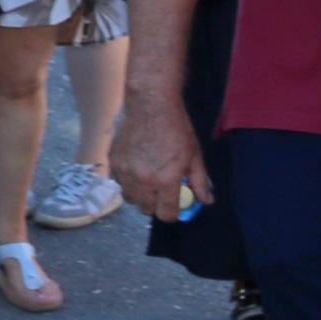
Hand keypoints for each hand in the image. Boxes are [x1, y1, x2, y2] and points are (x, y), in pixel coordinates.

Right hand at [117, 89, 210, 222]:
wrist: (151, 105)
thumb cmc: (177, 129)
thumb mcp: (194, 156)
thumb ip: (200, 182)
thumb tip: (206, 201)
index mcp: (166, 181)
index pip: (166, 214)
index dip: (172, 214)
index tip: (174, 207)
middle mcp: (143, 180)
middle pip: (146, 209)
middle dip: (155, 205)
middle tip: (161, 193)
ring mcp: (125, 172)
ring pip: (130, 198)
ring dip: (139, 195)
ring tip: (146, 181)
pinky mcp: (114, 161)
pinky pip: (119, 182)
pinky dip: (127, 181)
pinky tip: (135, 168)